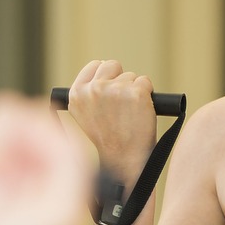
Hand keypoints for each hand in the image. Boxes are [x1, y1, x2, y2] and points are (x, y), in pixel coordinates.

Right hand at [65, 59, 157, 173]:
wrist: (123, 159)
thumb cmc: (108, 139)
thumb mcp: (85, 115)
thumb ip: (87, 94)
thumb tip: (99, 71)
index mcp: (77, 94)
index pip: (95, 65)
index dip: (105, 76)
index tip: (109, 91)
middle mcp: (94, 90)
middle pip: (112, 65)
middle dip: (119, 79)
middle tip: (121, 104)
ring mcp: (115, 90)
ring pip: (131, 76)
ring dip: (133, 91)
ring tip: (129, 114)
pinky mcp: (136, 93)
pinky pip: (145, 82)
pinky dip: (147, 95)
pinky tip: (140, 112)